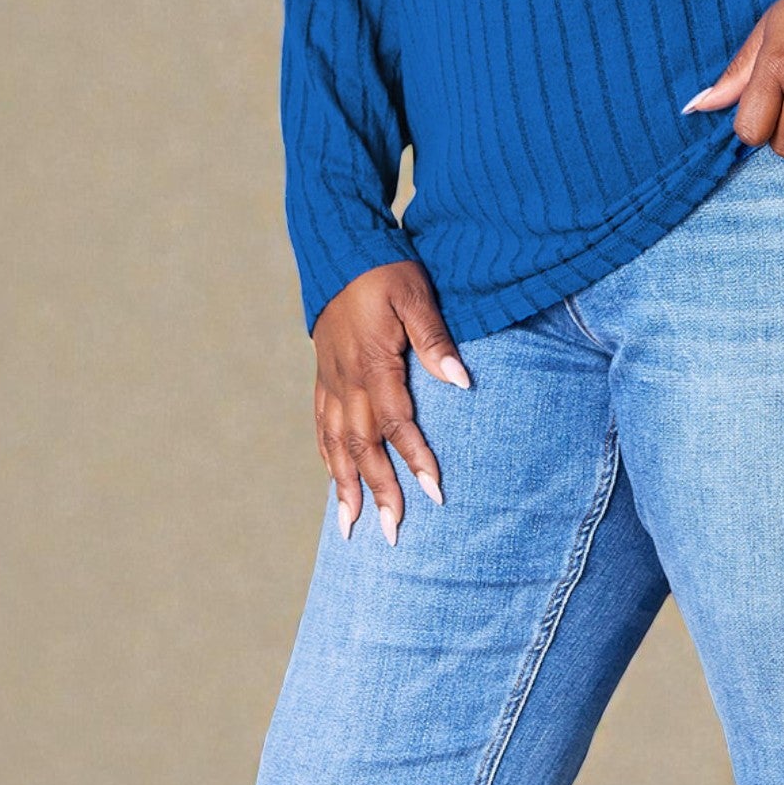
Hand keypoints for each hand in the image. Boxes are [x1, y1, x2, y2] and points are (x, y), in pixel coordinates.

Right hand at [311, 260, 470, 544]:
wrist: (340, 250)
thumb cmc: (386, 270)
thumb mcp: (417, 295)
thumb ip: (435, 340)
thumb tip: (462, 382)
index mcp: (375, 362)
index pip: (397, 422)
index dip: (415, 458)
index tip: (434, 493)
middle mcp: (348, 379)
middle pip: (364, 446)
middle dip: (379, 491)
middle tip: (393, 534)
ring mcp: (331, 380)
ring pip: (336, 444)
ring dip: (345, 487)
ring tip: (351, 528)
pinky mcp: (323, 375)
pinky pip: (321, 426)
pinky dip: (328, 458)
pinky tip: (335, 480)